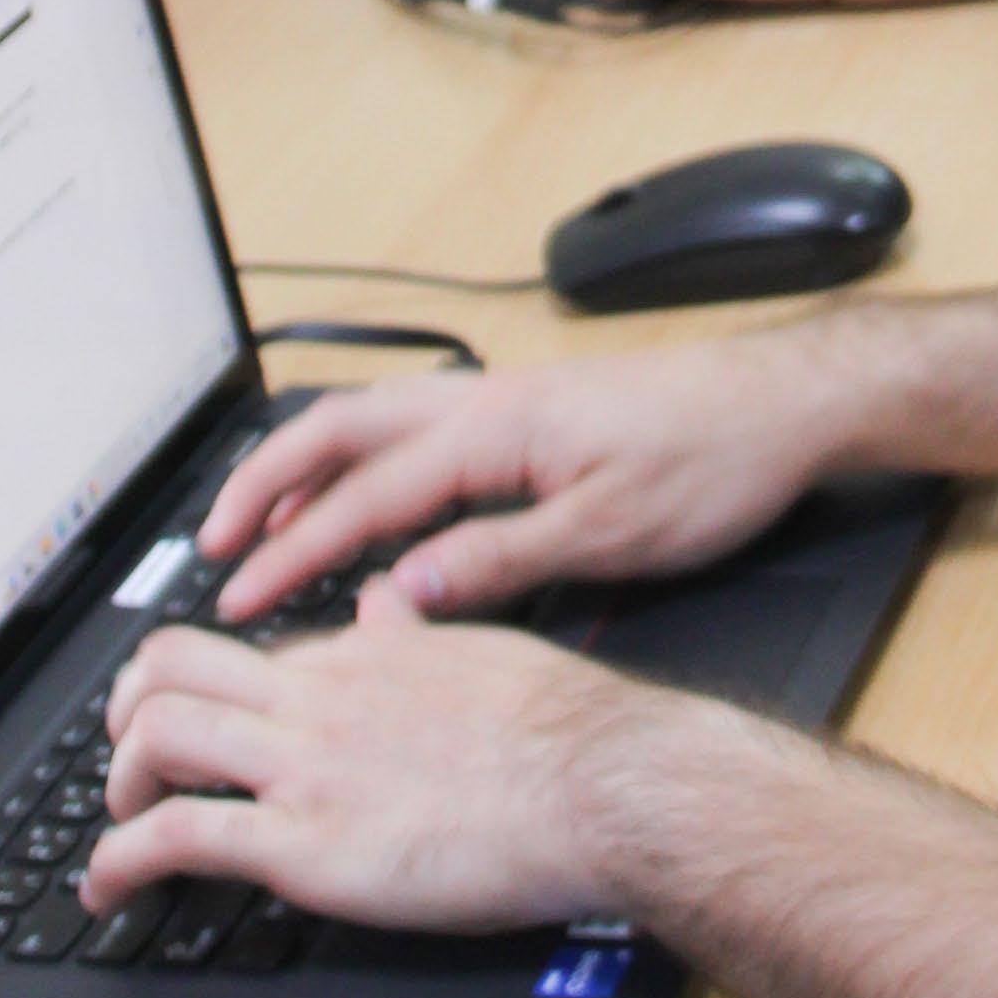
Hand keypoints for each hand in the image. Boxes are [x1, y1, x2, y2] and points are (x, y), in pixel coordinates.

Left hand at [89, 580, 657, 935]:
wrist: (599, 785)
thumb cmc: (567, 733)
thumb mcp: (485, 652)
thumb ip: (422, 631)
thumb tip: (392, 601)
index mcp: (363, 656)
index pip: (250, 652)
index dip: (205, 685)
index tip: (197, 719)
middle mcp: (316, 699)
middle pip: (171, 668)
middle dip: (128, 712)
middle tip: (128, 757)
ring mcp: (303, 767)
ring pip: (158, 735)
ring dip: (118, 782)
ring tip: (118, 825)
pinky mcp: (303, 841)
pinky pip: (178, 835)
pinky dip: (121, 860)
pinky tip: (108, 886)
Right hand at [197, 341, 849, 622]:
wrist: (785, 403)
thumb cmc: (714, 462)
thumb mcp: (608, 534)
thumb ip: (495, 562)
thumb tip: (398, 595)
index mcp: (495, 430)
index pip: (363, 494)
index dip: (292, 548)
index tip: (240, 595)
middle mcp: (487, 403)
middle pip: (341, 428)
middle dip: (266, 483)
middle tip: (212, 540)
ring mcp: (507, 402)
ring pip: (375, 421)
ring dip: (309, 466)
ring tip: (261, 518)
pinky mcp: (533, 414)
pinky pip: (419, 429)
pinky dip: (367, 462)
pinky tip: (365, 501)